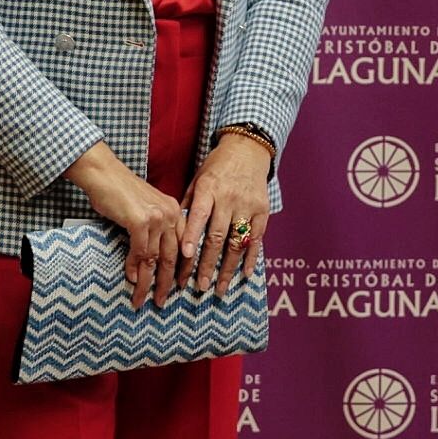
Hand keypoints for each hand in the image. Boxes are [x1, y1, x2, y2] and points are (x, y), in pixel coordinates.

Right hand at [63, 142, 186, 310]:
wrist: (103, 173)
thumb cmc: (119, 190)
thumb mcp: (144, 208)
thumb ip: (152, 229)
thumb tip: (147, 259)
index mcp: (174, 210)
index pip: (185, 246)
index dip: (182, 269)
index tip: (179, 286)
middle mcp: (170, 213)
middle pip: (173, 257)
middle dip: (167, 283)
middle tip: (162, 301)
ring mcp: (156, 217)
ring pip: (156, 259)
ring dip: (148, 282)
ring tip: (142, 298)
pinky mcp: (140, 221)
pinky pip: (139, 252)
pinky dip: (134, 268)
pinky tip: (131, 279)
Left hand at [178, 133, 270, 297]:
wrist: (248, 150)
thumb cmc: (216, 167)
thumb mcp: (197, 180)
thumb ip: (188, 205)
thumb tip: (174, 231)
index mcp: (209, 189)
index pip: (199, 216)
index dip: (192, 236)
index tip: (184, 256)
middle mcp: (229, 199)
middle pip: (217, 236)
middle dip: (207, 264)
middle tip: (200, 286)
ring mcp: (247, 206)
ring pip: (236, 242)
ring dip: (227, 269)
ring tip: (219, 288)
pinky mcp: (263, 211)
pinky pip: (256, 239)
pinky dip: (250, 258)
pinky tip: (244, 275)